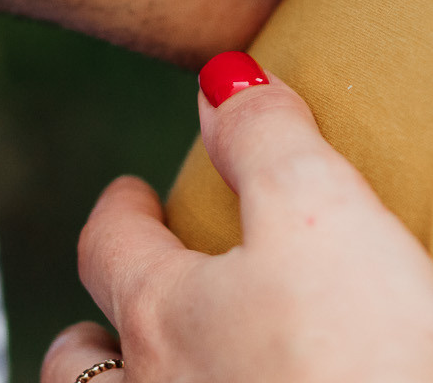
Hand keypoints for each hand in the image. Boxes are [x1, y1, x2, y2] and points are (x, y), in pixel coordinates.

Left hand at [43, 52, 432, 382]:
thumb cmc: (355, 356)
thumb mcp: (319, 213)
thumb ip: (266, 138)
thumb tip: (219, 79)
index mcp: (162, 314)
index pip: (109, 246)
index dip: (119, 210)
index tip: (131, 191)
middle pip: (76, 363)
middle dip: (90, 325)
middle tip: (124, 302)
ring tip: (160, 380)